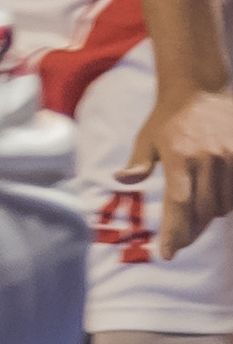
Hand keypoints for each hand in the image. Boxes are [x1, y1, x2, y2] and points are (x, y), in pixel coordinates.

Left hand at [136, 81, 232, 258]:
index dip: (175, 232)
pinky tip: (215, 202)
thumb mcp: (146, 139)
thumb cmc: (167, 119)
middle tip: (180, 240)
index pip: (179, 203)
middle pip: (203, 210)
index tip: (168, 254)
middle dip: (191, 230)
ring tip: (197, 217)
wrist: (200, 90)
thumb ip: (138, 163)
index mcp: (178, 157)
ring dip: (210, 217)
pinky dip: (226, 202)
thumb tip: (121, 180)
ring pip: (223, 205)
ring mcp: (228, 156)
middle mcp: (206, 158)